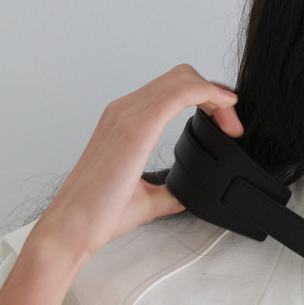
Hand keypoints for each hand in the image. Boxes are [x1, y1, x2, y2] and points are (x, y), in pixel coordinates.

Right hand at [30, 65, 243, 268]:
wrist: (72, 227)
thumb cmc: (96, 213)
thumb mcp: (145, 199)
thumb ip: (166, 191)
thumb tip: (184, 194)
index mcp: (124, 122)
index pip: (171, 90)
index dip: (204, 98)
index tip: (224, 125)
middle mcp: (124, 111)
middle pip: (180, 77)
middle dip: (214, 95)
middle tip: (231, 126)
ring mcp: (127, 114)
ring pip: (182, 78)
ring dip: (214, 95)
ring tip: (230, 125)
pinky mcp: (135, 127)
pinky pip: (179, 92)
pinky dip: (207, 94)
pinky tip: (223, 108)